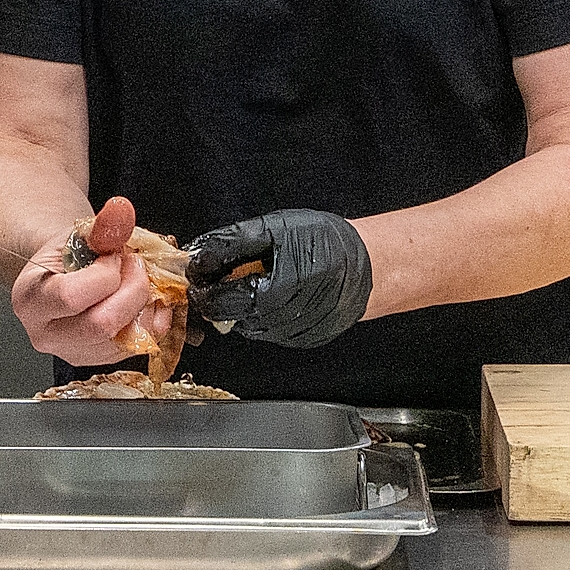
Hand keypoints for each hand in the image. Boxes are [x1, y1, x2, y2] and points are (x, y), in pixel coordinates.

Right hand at [9, 192, 154, 366]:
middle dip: (132, 289)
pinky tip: (145, 297)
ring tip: (136, 279)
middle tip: (135, 266)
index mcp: (30, 300)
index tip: (111, 256)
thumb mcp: (78, 234)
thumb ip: (102, 225)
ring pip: (125, 338)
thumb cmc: (66, 256)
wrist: (63, 275)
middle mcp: (46, 334)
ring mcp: (73, 352)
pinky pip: (139, 345)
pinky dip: (153, 318)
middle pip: (101, 325)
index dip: (104, 273)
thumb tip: (121, 211)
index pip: (72, 296)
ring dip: (145, 302)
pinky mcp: (99, 359)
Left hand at [187, 210, 373, 350]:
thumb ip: (232, 242)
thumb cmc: (326, 243)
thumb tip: (199, 252)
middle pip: (230, 316)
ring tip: (262, 276)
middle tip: (230, 271)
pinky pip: (270, 328)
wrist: (370, 266)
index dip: (205, 286)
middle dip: (223, 294)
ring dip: (244, 303)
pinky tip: (279, 290)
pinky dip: (264, 311)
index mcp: (270, 296)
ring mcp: (291, 336)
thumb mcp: (275, 230)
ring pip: (248, 324)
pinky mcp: (302, 339)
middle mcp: (279, 324)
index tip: (200, 272)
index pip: (218, 302)